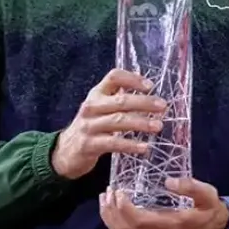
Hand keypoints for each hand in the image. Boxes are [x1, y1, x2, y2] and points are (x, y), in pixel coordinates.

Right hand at [52, 69, 167, 179]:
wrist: (65, 151)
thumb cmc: (92, 125)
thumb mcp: (101, 107)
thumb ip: (120, 98)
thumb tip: (151, 93)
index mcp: (97, 93)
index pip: (114, 77)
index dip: (133, 79)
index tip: (150, 86)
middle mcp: (91, 106)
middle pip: (120, 100)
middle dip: (144, 102)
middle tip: (163, 106)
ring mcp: (89, 126)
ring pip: (118, 121)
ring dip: (141, 123)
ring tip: (158, 126)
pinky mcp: (89, 145)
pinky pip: (113, 143)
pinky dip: (130, 145)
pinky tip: (144, 147)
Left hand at [100, 178, 228, 228]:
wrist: (213, 224)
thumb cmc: (209, 208)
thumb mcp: (207, 195)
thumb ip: (191, 187)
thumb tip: (169, 181)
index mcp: (169, 223)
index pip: (139, 221)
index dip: (125, 209)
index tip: (119, 192)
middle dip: (113, 211)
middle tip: (109, 191)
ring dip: (110, 216)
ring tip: (105, 197)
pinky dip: (114, 222)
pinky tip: (111, 208)